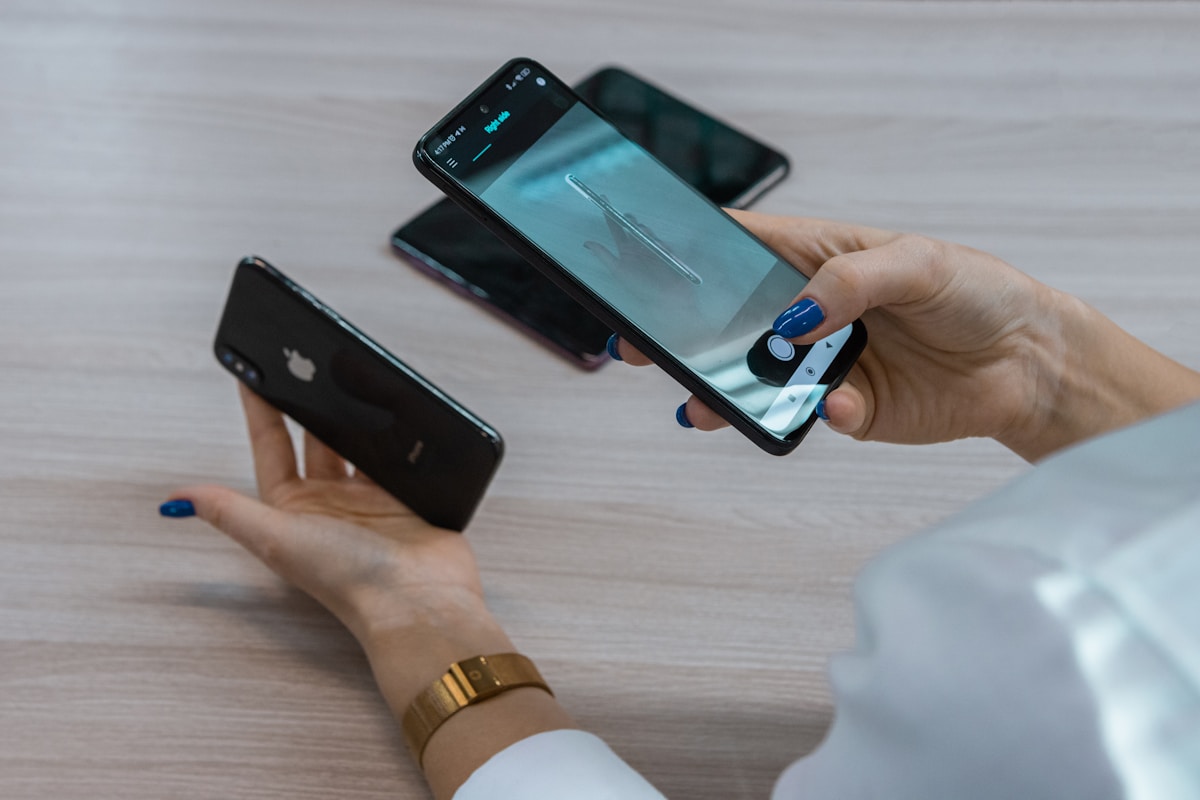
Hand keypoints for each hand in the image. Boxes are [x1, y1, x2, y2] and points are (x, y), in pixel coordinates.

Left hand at [165, 384, 497, 649]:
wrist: (416, 601)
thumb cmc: (347, 579)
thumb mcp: (277, 539)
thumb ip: (229, 512)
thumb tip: (174, 498)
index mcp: (292, 509)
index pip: (271, 446)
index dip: (260, 408)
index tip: (251, 371)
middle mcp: (329, 502)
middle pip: (315, 438)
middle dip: (309, 402)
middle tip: (306, 363)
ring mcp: (370, 498)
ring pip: (357, 442)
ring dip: (353, 416)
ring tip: (349, 380)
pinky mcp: (407, 496)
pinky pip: (397, 454)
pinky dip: (395, 435)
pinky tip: (395, 414)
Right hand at [614, 211, 1199, 460]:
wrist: (1029, 364)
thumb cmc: (976, 291)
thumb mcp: (918, 262)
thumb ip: (849, 280)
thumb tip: (793, 318)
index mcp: (817, 257)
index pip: (741, 246)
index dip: (692, 253)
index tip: (646, 265)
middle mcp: (811, 311)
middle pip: (732, 319)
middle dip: (685, 333)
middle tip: (643, 347)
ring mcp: (825, 363)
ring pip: (758, 377)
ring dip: (727, 391)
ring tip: (703, 404)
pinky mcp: (849, 410)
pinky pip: (815, 416)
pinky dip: (817, 415)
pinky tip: (836, 407)